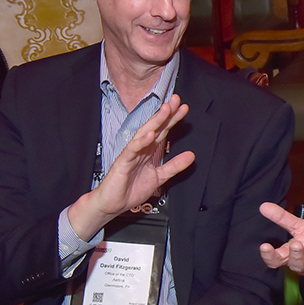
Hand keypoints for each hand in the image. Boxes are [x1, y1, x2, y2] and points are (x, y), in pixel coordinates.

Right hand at [69, 94, 195, 239]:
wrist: (112, 205)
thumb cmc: (131, 189)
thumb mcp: (159, 177)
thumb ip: (174, 166)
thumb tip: (191, 155)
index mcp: (149, 151)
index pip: (163, 131)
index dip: (173, 119)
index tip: (184, 108)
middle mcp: (141, 148)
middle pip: (155, 127)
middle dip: (166, 113)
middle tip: (176, 100)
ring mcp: (131, 153)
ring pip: (144, 134)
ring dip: (155, 121)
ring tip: (166, 110)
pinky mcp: (122, 162)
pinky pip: (132, 150)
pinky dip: (141, 142)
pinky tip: (150, 134)